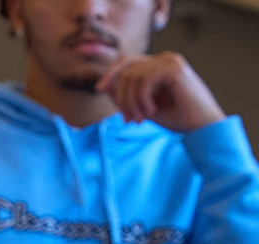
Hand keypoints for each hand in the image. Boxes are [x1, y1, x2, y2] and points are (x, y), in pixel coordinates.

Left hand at [95, 52, 224, 132]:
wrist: (202, 127)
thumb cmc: (176, 119)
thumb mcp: (142, 108)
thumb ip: (125, 96)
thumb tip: (103, 85)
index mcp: (158, 65)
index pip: (126, 61)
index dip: (110, 73)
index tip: (99, 89)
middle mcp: (165, 59)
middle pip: (126, 68)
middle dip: (120, 96)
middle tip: (127, 119)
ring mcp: (171, 61)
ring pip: (132, 76)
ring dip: (131, 102)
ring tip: (140, 119)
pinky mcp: (175, 68)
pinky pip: (144, 80)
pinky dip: (141, 99)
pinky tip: (151, 112)